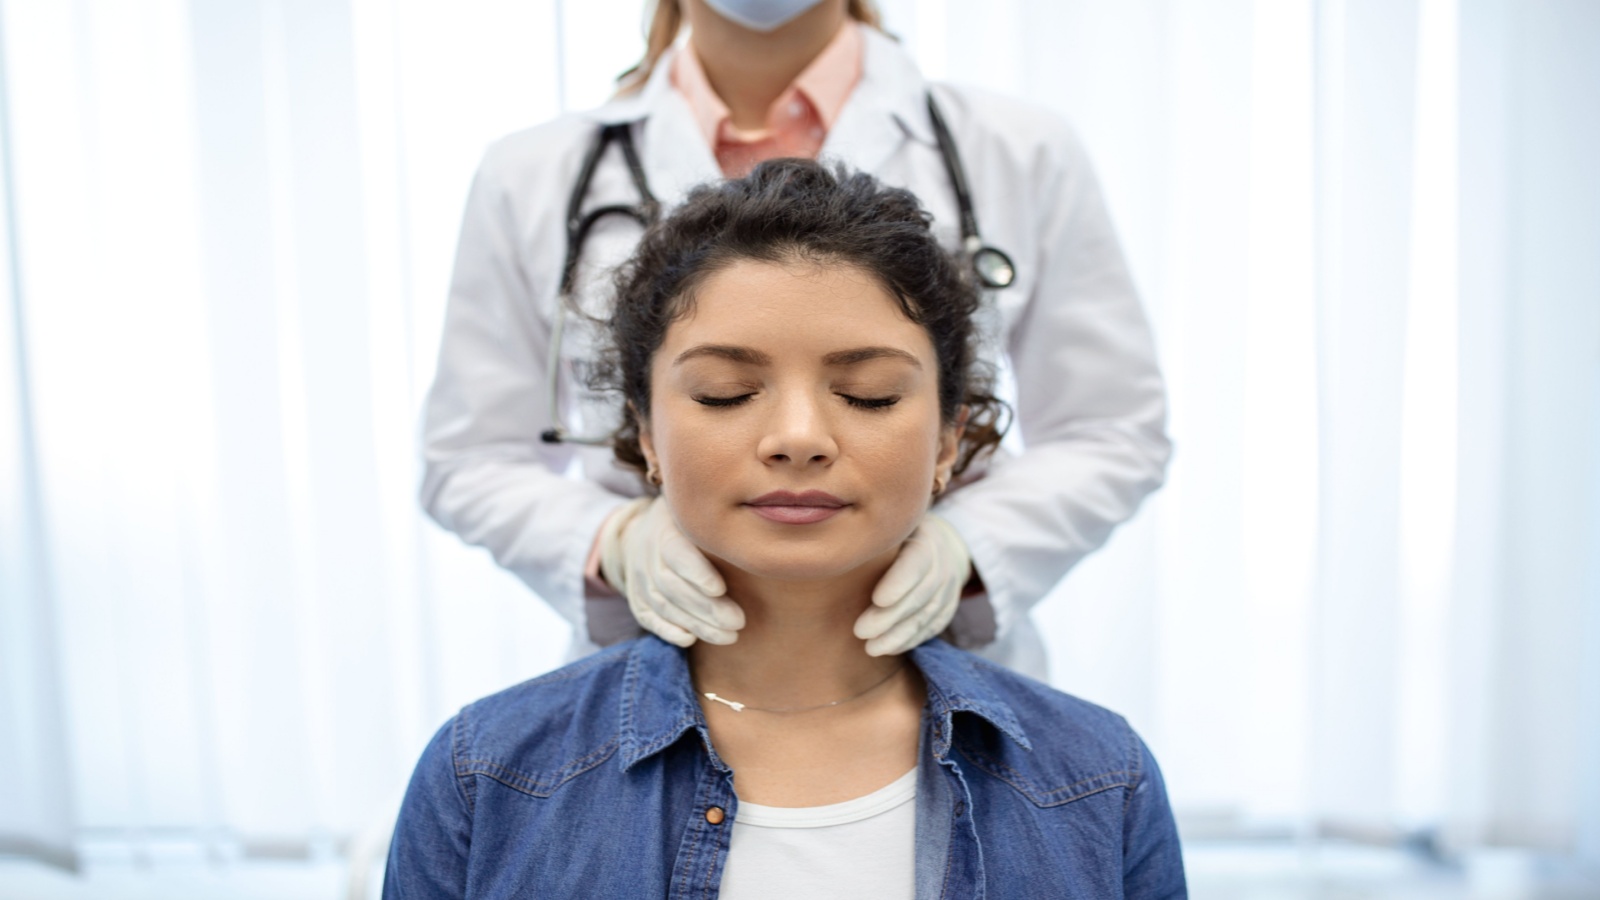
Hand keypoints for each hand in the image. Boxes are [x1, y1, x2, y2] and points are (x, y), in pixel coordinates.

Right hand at [598, 497, 743, 646]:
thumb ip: (720, 520)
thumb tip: (758, 531)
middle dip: (706, 608)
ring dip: (696, 624)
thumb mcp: (698, 511)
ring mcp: (639, 579)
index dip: (696, 572)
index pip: (676, 552)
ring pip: (664, 606)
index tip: (720, 589)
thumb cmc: (688, 522)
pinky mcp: (638, 600)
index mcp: (665, 529)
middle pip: (673, 586)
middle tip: (737, 622)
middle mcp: (647, 555)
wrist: (643, 531)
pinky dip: (668, 631)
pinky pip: (649, 618)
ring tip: (729, 636)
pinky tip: (691, 640)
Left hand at [854, 513, 969, 655]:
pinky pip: (930, 628)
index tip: (877, 599)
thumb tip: (839, 543)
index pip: (918, 561)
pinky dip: (909, 641)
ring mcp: (948, 590)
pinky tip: (887, 648)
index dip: (900, 582)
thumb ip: (873, 534)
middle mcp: (942, 565)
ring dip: (898, 636)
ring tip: (870, 648)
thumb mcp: (891, 525)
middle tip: (860, 631)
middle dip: (890, 617)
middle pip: (920, 595)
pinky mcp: (946, 610)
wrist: (939, 544)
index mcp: (926, 539)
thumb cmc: (898, 534)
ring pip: (925, 617)